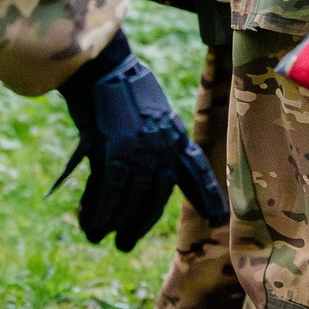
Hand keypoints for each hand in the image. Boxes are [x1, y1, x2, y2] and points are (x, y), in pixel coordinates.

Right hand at [51, 32, 227, 251]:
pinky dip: (97, 212)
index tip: (218, 218)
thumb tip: (135, 170)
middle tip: (125, 244)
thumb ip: (151, 137)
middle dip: (139, 223)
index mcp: (174, 133)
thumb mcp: (148, 108)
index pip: (194, 170)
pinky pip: (107, 194)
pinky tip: (90, 225)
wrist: (100, 64)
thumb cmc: (118, 82)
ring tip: (100, 238)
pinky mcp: (112, 152)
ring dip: (114, 223)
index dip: (207, 195)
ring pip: (129, 200)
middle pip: (156, 195)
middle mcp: (161, 145)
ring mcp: (138, 150)